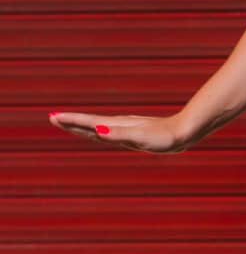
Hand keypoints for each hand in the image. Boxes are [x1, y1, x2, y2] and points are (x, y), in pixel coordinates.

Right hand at [47, 110, 192, 153]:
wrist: (185, 131)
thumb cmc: (164, 137)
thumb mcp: (141, 137)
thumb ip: (119, 133)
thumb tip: (98, 130)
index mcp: (117, 127)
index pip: (88, 123)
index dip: (71, 122)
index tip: (53, 117)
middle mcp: (120, 126)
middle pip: (90, 124)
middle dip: (71, 123)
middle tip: (52, 118)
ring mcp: (128, 128)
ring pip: (100, 126)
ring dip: (83, 126)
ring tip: (70, 124)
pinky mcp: (137, 132)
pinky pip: (112, 131)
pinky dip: (100, 130)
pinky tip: (102, 131)